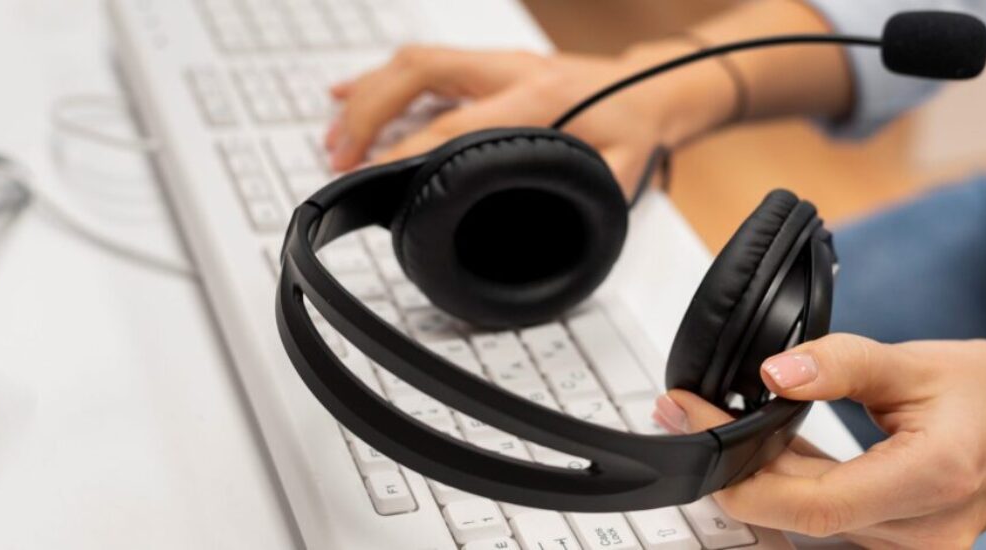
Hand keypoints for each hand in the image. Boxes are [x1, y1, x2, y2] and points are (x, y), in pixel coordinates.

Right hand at [324, 42, 735, 194]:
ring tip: (333, 139)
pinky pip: (422, 63)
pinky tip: (345, 95)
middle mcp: (511, 71)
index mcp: (540, 98)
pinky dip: (379, 80)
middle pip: (420, 73)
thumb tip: (541, 236)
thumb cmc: (634, 130)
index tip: (373, 172)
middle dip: (369, 113)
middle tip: (338, 156)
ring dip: (367, 96)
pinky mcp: (486, 65)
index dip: (409, 147)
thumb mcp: (619, 173)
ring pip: (414, 62)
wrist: (652, 88)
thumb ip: (579, 197)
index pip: (459, 121)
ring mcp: (496, 63)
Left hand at [653, 334, 985, 547]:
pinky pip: (826, 520)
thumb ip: (841, 364)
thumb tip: (774, 373)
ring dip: (757, 475)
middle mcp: (920, 532)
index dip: (739, 471)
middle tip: (687, 411)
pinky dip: (790, 485)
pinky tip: (765, 447)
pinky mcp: (898, 544)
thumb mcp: (915, 362)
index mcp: (931, 480)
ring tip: (717, 422)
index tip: (693, 418)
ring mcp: (910, 547)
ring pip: (806, 520)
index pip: (809, 504)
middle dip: (733, 465)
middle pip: (797, 514)